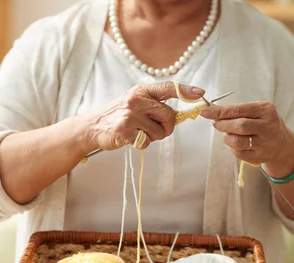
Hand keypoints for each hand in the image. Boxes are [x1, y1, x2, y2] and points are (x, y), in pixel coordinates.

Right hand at [82, 81, 204, 151]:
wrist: (93, 127)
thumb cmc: (118, 116)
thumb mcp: (135, 103)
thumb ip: (155, 106)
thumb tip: (181, 114)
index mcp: (141, 91)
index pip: (168, 88)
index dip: (186, 91)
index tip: (201, 94)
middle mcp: (136, 100)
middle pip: (169, 116)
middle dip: (167, 127)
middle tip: (156, 130)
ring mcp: (130, 115)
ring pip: (160, 132)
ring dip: (153, 137)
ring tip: (139, 132)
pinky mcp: (125, 131)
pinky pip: (147, 142)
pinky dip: (142, 144)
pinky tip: (131, 138)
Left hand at [200, 101, 293, 172]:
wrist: (281, 143)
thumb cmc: (261, 123)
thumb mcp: (254, 111)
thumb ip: (235, 111)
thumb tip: (211, 111)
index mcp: (265, 110)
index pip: (239, 110)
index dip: (220, 111)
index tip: (206, 112)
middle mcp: (268, 126)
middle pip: (240, 126)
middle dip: (223, 125)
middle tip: (216, 124)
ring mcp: (265, 143)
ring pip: (238, 142)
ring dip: (227, 138)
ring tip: (228, 134)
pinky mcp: (261, 156)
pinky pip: (239, 153)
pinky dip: (233, 148)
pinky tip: (236, 143)